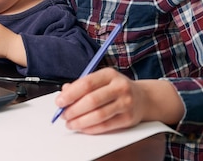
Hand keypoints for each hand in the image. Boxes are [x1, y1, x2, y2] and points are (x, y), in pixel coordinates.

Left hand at [54, 68, 182, 133]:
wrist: (143, 98)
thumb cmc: (115, 88)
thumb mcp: (100, 80)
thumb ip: (82, 85)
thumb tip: (64, 92)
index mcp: (109, 74)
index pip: (86, 83)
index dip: (70, 94)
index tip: (59, 101)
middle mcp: (120, 87)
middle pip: (92, 100)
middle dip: (73, 109)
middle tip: (63, 114)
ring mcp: (126, 103)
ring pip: (98, 115)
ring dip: (80, 121)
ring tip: (70, 123)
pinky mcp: (128, 118)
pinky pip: (106, 126)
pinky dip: (91, 128)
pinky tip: (82, 128)